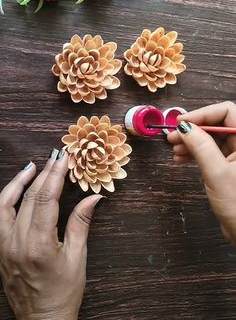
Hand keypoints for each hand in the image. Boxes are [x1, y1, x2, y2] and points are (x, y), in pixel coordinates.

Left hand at [0, 149, 102, 319]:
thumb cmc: (63, 293)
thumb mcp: (77, 258)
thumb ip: (81, 223)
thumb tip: (94, 198)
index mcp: (39, 245)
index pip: (46, 199)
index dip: (55, 175)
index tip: (63, 159)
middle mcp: (17, 242)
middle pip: (29, 197)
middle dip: (44, 174)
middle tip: (55, 157)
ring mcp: (4, 246)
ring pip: (7, 203)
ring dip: (20, 182)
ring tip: (33, 166)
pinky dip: (7, 198)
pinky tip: (16, 189)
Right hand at [167, 101, 235, 244]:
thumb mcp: (217, 173)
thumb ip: (201, 146)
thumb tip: (184, 126)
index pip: (226, 111)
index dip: (202, 114)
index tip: (181, 122)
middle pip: (216, 124)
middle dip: (193, 129)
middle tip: (172, 137)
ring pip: (211, 138)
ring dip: (191, 142)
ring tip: (174, 151)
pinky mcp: (229, 166)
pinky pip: (210, 151)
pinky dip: (194, 153)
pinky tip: (181, 160)